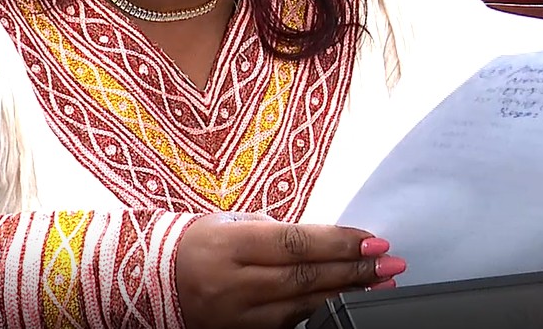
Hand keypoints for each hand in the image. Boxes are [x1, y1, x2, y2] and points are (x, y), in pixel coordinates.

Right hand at [175, 213, 404, 328]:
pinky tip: (343, 304)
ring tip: (380, 284)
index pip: (295, 243)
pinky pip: (290, 326)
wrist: (151, 279)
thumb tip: (329, 239)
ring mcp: (238, 316)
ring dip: (346, 294)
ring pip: (304, 307)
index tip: (373, 241)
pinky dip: (320, 313)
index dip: (339, 244)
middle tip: (391, 264)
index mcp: (229, 246)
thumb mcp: (230, 223)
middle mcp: (233, 284)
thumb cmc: (196, 243)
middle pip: (306, 278)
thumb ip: (276, 231)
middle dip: (354, 270)